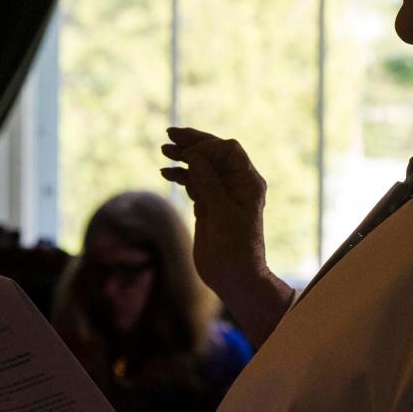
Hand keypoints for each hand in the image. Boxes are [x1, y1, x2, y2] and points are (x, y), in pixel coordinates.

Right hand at [159, 126, 293, 346]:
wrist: (234, 277)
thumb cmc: (236, 248)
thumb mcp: (222, 213)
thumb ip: (209, 182)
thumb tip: (195, 155)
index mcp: (248, 182)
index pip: (228, 150)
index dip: (207, 146)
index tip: (188, 153)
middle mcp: (236, 184)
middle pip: (214, 154)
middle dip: (193, 143)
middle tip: (170, 134)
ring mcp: (222, 194)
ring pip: (202, 167)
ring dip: (184, 158)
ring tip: (164, 150)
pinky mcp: (209, 206)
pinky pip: (194, 182)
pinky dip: (181, 175)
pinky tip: (166, 172)